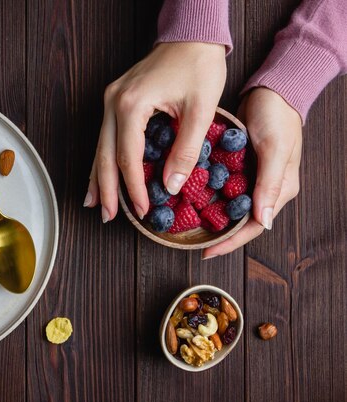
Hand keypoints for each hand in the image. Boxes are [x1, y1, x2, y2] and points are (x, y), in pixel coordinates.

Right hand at [84, 42, 225, 221]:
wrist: (192, 35)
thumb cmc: (199, 66)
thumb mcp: (201, 110)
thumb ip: (186, 151)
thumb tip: (171, 186)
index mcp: (132, 105)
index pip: (128, 157)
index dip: (134, 188)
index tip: (143, 209)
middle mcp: (114, 102)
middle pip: (105, 155)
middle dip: (106, 189)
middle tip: (108, 216)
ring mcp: (111, 100)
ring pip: (100, 147)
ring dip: (99, 176)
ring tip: (96, 203)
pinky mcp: (117, 100)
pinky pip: (106, 136)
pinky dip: (104, 158)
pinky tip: (100, 175)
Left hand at [202, 87, 301, 257]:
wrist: (272, 90)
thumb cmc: (277, 118)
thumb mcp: (274, 149)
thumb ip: (269, 184)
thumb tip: (264, 221)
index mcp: (278, 190)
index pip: (253, 227)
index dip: (230, 242)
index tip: (206, 252)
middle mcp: (263, 188)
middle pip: (237, 220)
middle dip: (216, 232)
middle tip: (189, 240)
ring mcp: (250, 176)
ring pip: (227, 204)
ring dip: (207, 212)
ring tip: (182, 221)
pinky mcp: (238, 165)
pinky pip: (220, 184)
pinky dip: (205, 190)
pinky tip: (186, 192)